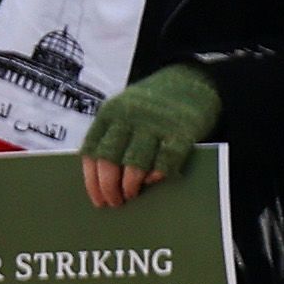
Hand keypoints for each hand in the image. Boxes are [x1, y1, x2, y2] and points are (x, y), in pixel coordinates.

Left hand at [78, 63, 219, 209]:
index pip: (91, 153)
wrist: (191, 81)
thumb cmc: (153, 104)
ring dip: (131, 186)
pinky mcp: (180, 132)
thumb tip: (103, 179)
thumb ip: (113, 137)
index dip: (92, 181)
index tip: (97, 199)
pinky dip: (157, 175)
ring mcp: (155, 124)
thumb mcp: (125, 111)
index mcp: (109, 113)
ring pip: (134, 165)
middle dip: (109, 188)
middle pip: (110, 161)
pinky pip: (165, 162)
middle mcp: (129, 117)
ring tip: (132, 194)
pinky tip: (153, 179)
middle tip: (115, 202)